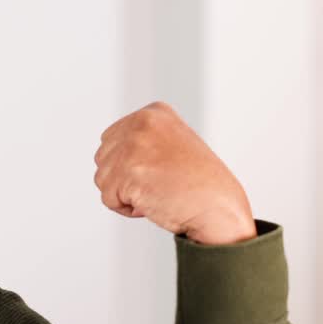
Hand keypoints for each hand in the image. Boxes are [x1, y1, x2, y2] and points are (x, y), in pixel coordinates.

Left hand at [93, 102, 255, 244]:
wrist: (220, 211)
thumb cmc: (200, 185)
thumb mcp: (172, 143)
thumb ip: (141, 138)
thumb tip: (105, 152)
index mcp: (153, 112)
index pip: (111, 139)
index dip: (131, 163)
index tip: (162, 168)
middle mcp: (141, 123)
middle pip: (102, 158)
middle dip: (123, 178)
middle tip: (160, 182)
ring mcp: (134, 147)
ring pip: (102, 179)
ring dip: (125, 194)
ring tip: (158, 192)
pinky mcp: (128, 173)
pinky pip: (108, 199)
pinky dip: (126, 208)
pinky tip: (153, 203)